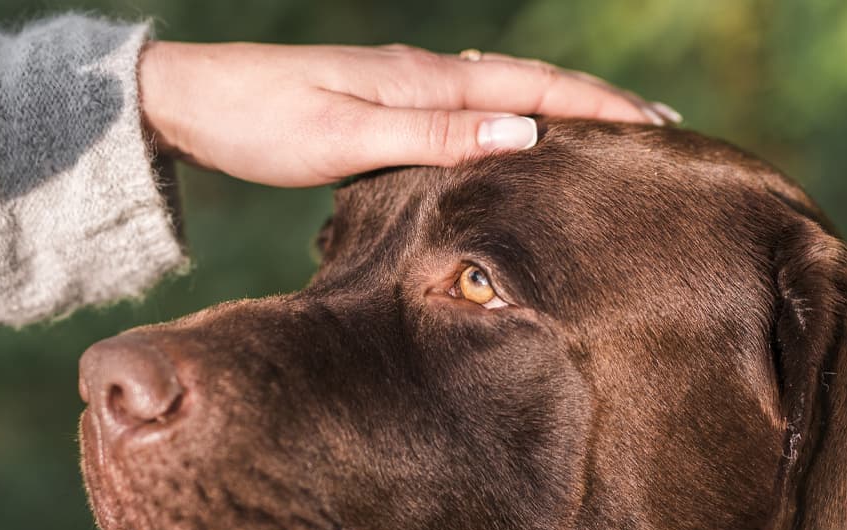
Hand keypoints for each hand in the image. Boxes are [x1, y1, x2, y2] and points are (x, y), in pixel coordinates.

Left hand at [137, 41, 678, 186]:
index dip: (597, 109)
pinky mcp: (381, 104)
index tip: (656, 129)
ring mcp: (403, 87)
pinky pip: (470, 109)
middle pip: (530, 85)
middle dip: (595, 106)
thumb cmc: (258, 122)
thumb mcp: (344, 135)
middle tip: (658, 129)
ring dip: (560, 110)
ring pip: (503, 95)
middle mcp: (422, 76)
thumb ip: (433, 136)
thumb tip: (524, 134)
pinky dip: (513, 117)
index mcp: (423, 80)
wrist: (189, 101)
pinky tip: (518, 134)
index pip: (533, 90)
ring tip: (608, 131)